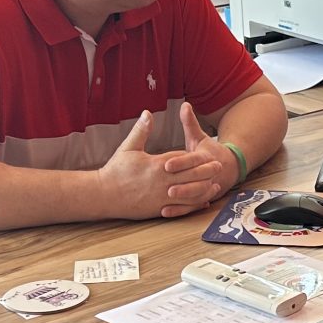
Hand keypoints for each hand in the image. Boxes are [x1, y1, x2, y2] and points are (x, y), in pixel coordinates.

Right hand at [94, 110, 223, 219]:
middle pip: (190, 176)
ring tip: (215, 185)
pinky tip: (202, 202)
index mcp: (156, 165)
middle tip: (219, 167)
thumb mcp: (128, 148)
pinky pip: (181, 208)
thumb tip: (148, 113)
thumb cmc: (115, 171)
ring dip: (204, 189)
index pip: (182, 160)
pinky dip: (194, 205)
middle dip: (206, 171)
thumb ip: (141, 130)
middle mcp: (162, 182)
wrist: (103, 195)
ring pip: (189, 194)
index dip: (196, 157)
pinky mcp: (159, 209)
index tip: (209, 153)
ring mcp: (161, 197)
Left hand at [152, 102, 233, 216]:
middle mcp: (208, 173)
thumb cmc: (209, 151)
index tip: (166, 164)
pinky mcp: (203, 198)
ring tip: (167, 200)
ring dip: (183, 198)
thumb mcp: (200, 136)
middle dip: (182, 184)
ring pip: (196, 194)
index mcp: (205, 157)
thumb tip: (185, 104)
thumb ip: (190, 122)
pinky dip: (180, 210)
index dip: (180, 162)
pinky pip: (192, 206)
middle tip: (167, 187)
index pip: (192, 160)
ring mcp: (207, 187)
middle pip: (195, 180)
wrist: (229, 167)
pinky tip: (166, 211)